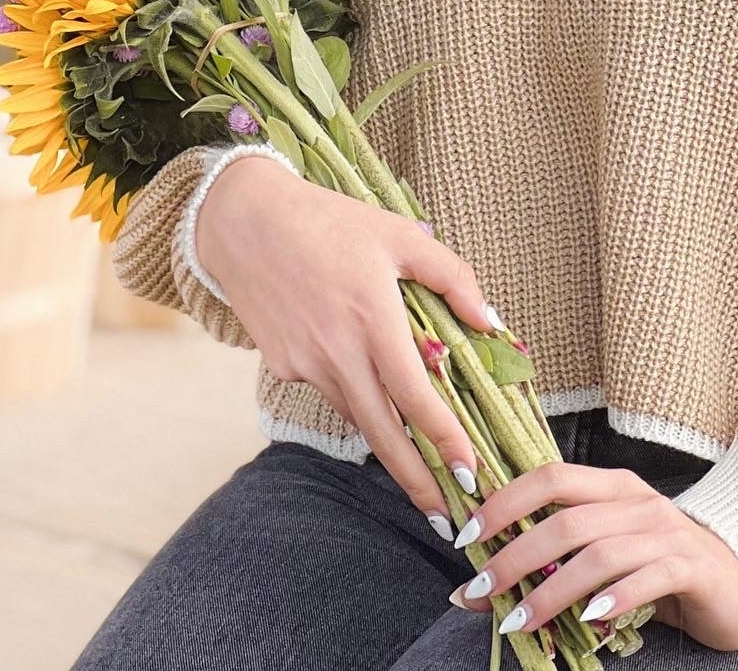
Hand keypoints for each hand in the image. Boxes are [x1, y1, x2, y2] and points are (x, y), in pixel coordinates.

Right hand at [196, 158, 497, 521]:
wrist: (245, 221)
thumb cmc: (330, 221)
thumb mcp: (399, 234)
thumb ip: (451, 276)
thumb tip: (491, 322)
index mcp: (371, 316)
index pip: (415, 395)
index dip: (444, 438)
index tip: (471, 471)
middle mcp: (336, 351)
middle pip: (383, 434)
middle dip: (418, 482)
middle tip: (448, 516)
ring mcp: (306, 364)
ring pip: (358, 417)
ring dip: (389, 447)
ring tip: (422, 473)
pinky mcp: (284, 366)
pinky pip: (331, 392)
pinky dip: (357, 400)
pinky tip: (371, 392)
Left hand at [448, 458, 737, 650]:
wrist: (737, 582)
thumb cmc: (659, 567)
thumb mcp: (603, 560)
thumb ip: (550, 567)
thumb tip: (473, 592)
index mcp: (612, 486)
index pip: (550, 478)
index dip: (505, 503)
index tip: (466, 537)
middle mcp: (637, 501)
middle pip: (567, 520)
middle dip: (517, 555)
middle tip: (482, 590)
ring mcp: (666, 531)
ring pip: (600, 553)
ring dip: (553, 589)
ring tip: (520, 620)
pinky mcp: (691, 566)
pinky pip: (648, 577)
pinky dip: (615, 598)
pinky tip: (590, 621)